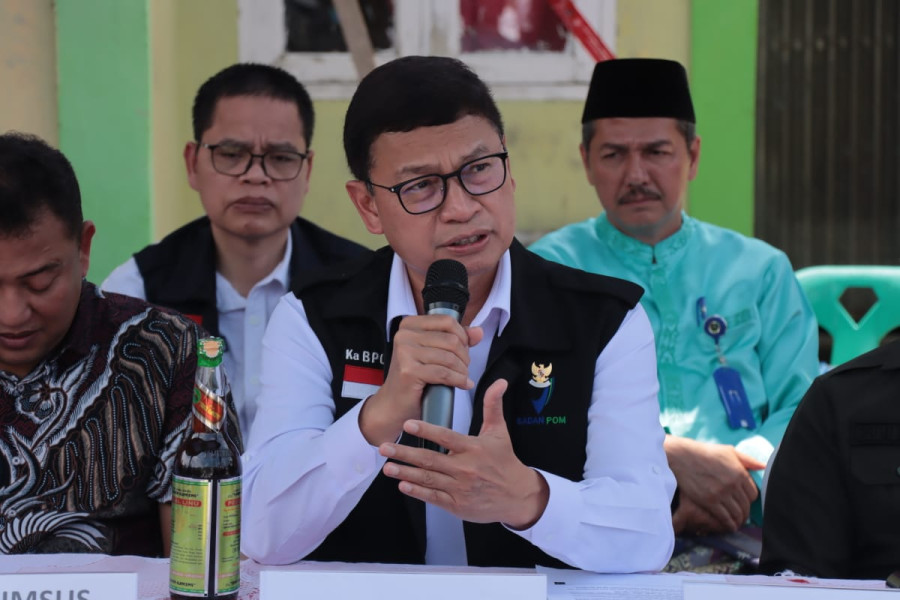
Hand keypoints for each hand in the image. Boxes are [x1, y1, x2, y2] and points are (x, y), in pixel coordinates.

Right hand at [358, 315, 482, 445]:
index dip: (462, 336)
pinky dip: (458, 380)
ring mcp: (405, 352)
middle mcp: (404, 335)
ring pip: (449, 357)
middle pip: (451, 339)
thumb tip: (478, 332)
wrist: (394, 404)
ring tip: (463, 378)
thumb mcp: (434, 352)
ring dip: (462, 370)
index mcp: (409, 324)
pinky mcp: (409, 371)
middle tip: (464, 368)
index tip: (464, 350)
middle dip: (464, 356)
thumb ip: (456, 339)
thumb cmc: (415, 377)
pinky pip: (443, 373)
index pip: (447, 321)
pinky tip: (463, 384)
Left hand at [379, 379, 549, 528]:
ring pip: (428, 479)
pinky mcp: (458, 505)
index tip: (408, 424)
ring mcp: (460, 488)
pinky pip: (434, 498)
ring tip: (388, 467)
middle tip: (385, 447)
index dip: (426, 430)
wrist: (518, 496)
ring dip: (406, 473)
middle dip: (405, 453)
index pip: (446, 437)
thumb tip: (500, 382)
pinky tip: (403, 486)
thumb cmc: (505, 462)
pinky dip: (418, 492)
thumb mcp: (499, 432)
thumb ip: (493, 406)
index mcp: (473, 448)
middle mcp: (465, 468)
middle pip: (430, 459)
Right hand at [664, 436, 764, 532]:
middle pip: (746, 505)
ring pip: (737, 513)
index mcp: (740, 473)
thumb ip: (748, 460)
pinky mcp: (709, 501)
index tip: (746, 502)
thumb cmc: (706, 452)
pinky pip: (724, 517)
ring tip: (737, 523)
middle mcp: (733, 485)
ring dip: (739, 520)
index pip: (753, 494)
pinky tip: (730, 526)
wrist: (683, 457)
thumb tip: (764, 466)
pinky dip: (729, 524)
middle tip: (743, 516)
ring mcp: (721, 494)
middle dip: (745, 512)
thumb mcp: (729, 451)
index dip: (750, 500)